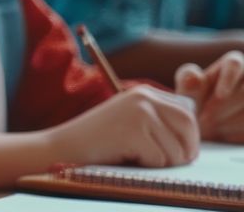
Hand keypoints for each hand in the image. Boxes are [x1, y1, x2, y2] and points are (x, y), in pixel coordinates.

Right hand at [48, 85, 198, 167]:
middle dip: (185, 151)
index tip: (178, 150)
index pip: (188, 113)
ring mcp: (139, 113)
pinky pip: (159, 159)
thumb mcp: (131, 120)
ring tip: (136, 157)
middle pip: (189, 127)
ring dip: (162, 162)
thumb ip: (158, 119)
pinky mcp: (133, 132)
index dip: (188, 137)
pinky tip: (125, 158)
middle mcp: (144, 97)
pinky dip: (145, 166)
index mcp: (145, 92)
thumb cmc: (99, 140)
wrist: (63, 146)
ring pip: (176, 149)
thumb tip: (193, 139)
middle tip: (169, 162)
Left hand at [176, 50, 243, 141]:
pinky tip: (227, 134)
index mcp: (233, 63)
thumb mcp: (187, 91)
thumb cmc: (196, 102)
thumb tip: (193, 78)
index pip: (234, 63)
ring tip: (213, 128)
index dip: (228, 79)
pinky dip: (240, 131)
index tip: (220, 95)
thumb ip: (187, 82)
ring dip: (232, 121)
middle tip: (205, 120)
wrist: (209, 126)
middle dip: (226, 106)